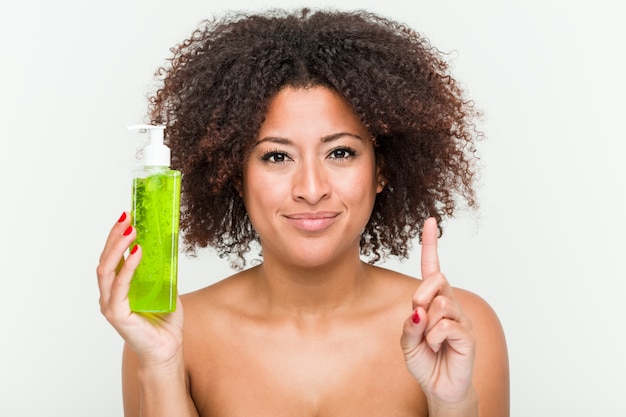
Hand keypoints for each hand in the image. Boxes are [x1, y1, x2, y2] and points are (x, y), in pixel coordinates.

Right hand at [96, 212, 183, 366]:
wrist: (168, 350)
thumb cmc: (165, 322)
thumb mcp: (165, 288)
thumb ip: (161, 271)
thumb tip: (169, 244)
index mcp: (118, 288)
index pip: (111, 257)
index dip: (116, 237)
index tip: (127, 216)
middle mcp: (110, 295)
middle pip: (105, 259)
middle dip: (114, 236)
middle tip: (127, 217)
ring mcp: (111, 305)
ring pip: (106, 269)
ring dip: (118, 247)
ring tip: (131, 230)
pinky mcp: (117, 315)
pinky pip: (119, 287)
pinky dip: (127, 268)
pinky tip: (137, 253)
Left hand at [400, 217, 475, 408]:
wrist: (440, 387)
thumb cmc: (425, 360)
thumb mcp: (407, 341)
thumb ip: (410, 323)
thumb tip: (419, 309)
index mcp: (434, 301)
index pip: (433, 268)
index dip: (430, 245)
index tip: (429, 221)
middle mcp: (450, 304)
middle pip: (436, 279)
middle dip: (421, 295)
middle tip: (418, 316)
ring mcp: (460, 318)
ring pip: (440, 303)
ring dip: (426, 324)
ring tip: (429, 341)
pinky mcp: (467, 334)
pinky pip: (445, 325)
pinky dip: (433, 337)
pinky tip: (436, 347)